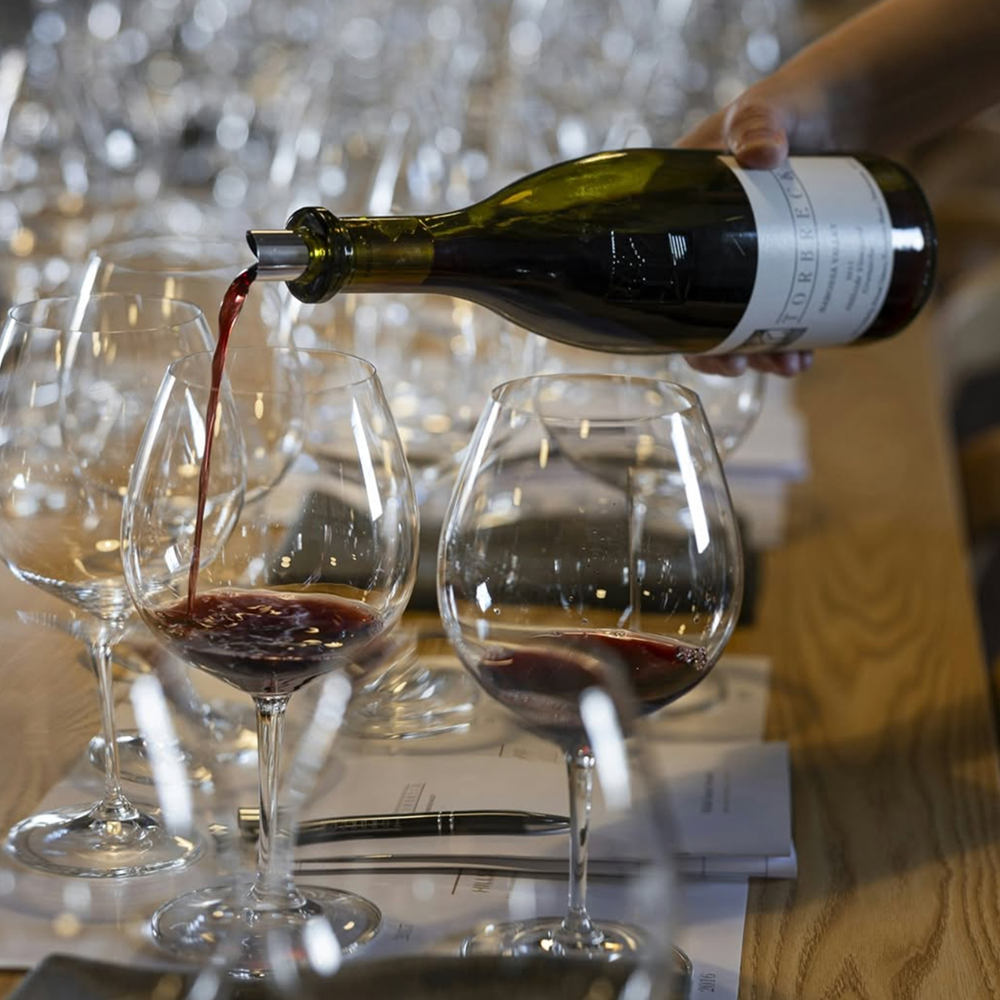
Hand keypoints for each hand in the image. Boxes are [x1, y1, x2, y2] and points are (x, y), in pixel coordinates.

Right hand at [676, 89, 817, 376]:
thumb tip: (761, 153)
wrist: (843, 106)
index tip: (696, 350)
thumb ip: (759, 120)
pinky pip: (780, 312)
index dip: (672, 324)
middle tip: (746, 367)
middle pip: (702, 315)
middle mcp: (707, 247)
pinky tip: (807, 355)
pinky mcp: (786, 266)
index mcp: (678, 214)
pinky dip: (792, 338)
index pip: (659, 279)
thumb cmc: (788, 104)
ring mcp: (749, 262)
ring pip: (745, 321)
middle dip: (723, 353)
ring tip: (791, 367)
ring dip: (762, 353)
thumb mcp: (766, 109)